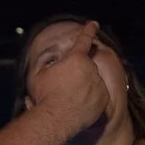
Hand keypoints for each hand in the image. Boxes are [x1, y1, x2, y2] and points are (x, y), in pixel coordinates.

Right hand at [24, 19, 111, 144]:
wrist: (56, 120)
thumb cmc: (45, 96)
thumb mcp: (40, 76)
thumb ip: (49, 65)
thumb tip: (52, 62)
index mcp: (76, 59)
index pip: (84, 40)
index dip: (88, 30)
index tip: (93, 24)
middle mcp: (91, 69)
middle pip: (86, 66)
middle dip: (78, 73)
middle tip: (65, 86)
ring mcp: (99, 85)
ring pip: (93, 82)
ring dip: (84, 87)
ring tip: (70, 99)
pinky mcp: (103, 99)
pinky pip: (97, 96)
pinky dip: (90, 100)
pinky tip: (78, 106)